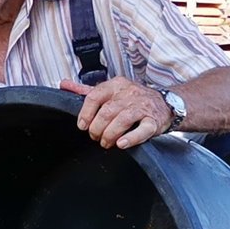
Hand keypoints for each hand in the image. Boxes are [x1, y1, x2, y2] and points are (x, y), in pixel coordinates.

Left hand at [58, 77, 173, 148]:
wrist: (165, 104)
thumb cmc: (134, 99)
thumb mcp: (110, 90)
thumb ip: (87, 90)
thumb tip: (63, 84)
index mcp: (116, 85)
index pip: (95, 96)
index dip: (85, 113)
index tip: (82, 126)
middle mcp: (129, 94)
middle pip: (107, 111)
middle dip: (97, 128)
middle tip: (95, 137)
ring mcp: (142, 107)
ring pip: (122, 120)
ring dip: (110, 135)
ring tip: (106, 143)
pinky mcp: (154, 121)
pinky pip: (143, 129)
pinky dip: (131, 138)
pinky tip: (122, 144)